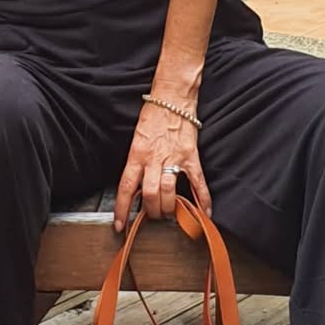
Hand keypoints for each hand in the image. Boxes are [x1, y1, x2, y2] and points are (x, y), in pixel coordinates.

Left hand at [113, 101, 211, 231]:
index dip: (122, 209)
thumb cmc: (151, 118)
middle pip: (150, 193)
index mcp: (136, 154)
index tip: (119, 225)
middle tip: (152, 216)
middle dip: (151, 211)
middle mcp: (154, 158)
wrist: (172, 98)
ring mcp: (174, 158)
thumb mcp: (135, 140)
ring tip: (169, 213)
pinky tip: (204, 213)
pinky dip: (202, 199)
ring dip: (169, 207)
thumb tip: (135, 188)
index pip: (126, 187)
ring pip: (170, 191)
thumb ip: (136, 163)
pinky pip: (198, 182)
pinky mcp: (192, 156)